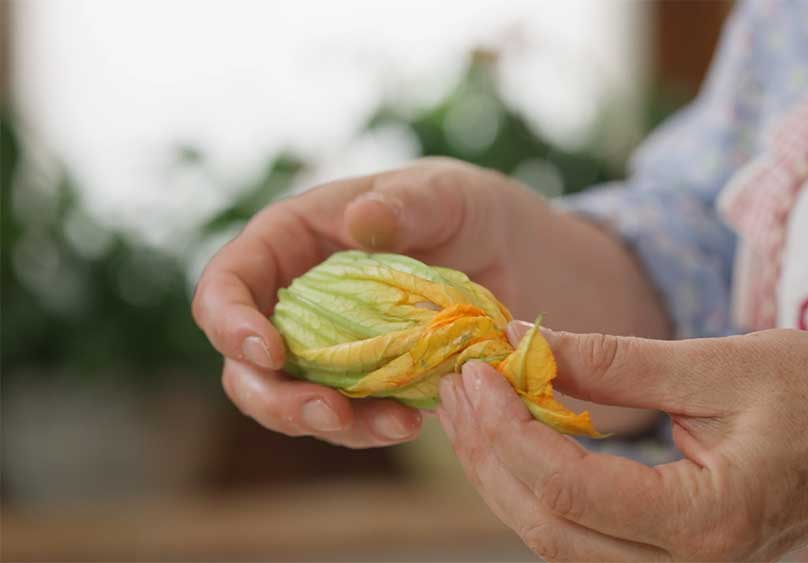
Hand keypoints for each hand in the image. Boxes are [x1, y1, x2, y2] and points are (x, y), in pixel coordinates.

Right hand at [192, 158, 666, 446]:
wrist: (528, 265)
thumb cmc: (477, 211)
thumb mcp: (450, 194)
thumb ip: (407, 204)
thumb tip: (358, 221)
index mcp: (299, 240)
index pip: (230, 280)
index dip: (229, 320)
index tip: (266, 350)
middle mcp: (303, 300)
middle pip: (246, 362)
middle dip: (276, 397)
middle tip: (329, 413)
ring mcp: (333, 348)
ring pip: (293, 401)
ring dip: (330, 424)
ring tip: (394, 425)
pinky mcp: (370, 384)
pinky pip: (349, 417)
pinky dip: (371, 428)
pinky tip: (415, 421)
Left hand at [437, 324, 807, 560]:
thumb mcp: (724, 364)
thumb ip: (619, 363)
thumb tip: (528, 343)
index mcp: (709, 520)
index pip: (572, 488)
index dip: (510, 429)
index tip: (476, 370)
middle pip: (549, 528)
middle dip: (490, 455)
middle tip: (457, 382)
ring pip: (556, 540)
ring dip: (503, 472)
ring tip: (470, 404)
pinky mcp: (671, 553)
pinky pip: (582, 532)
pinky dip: (536, 484)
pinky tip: (514, 433)